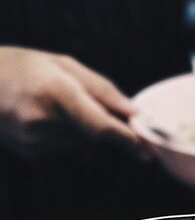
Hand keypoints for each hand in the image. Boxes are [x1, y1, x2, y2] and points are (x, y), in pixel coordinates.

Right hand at [0, 47, 139, 157]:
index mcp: (56, 93)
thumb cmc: (21, 67)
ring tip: (63, 108)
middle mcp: (44, 121)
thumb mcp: (64, 65)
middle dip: (111, 133)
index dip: (127, 142)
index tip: (148, 152)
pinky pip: (66, 150)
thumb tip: (135, 112)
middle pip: (96, 139)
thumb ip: (103, 91)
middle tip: (105, 116)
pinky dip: (69, 138)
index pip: (101, 128)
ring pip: (83, 146)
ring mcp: (35, 141)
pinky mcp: (31, 153)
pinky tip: (49, 120)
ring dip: (87, 134)